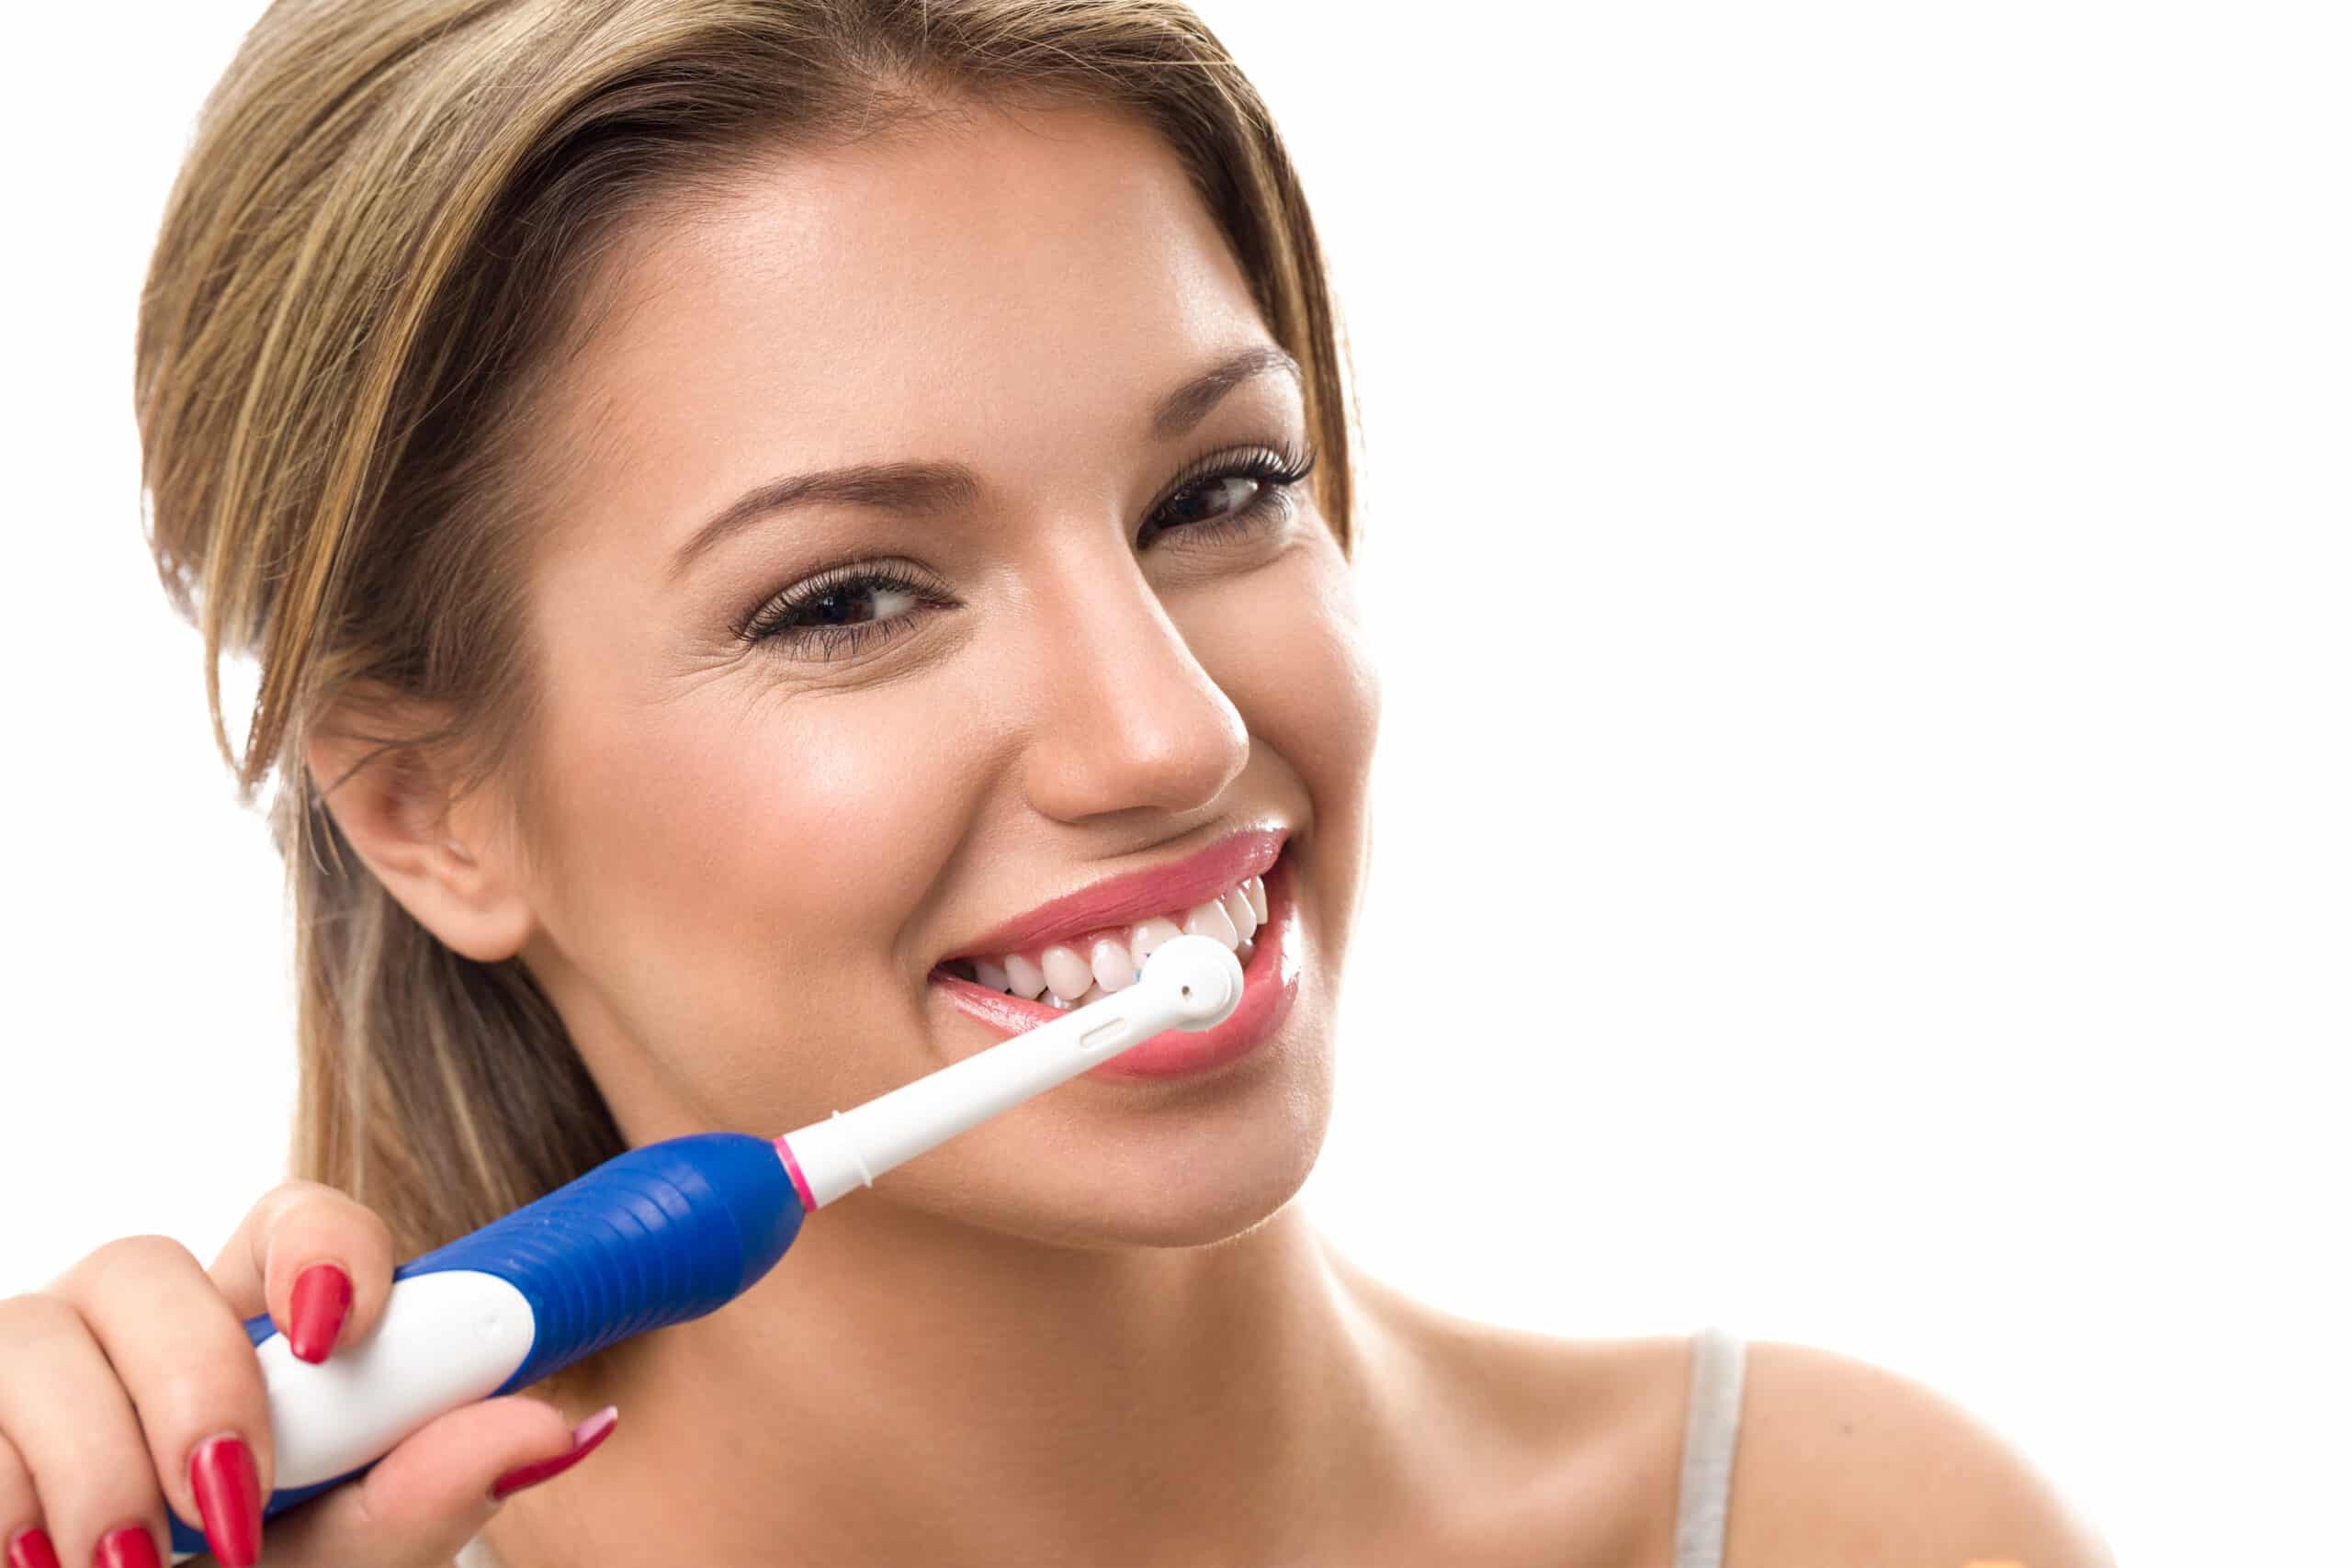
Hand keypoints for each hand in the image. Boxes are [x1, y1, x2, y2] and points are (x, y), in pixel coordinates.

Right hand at [0, 1182, 613, 1566]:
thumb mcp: (351, 1559)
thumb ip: (431, 1490)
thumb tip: (563, 1425)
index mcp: (257, 1327)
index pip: (297, 1221)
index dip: (322, 1249)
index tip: (336, 1332)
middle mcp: (135, 1324)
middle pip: (145, 1264)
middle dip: (191, 1385)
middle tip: (234, 1507)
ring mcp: (30, 1371)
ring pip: (35, 1336)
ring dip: (93, 1467)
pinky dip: (8, 1502)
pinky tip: (40, 1564)